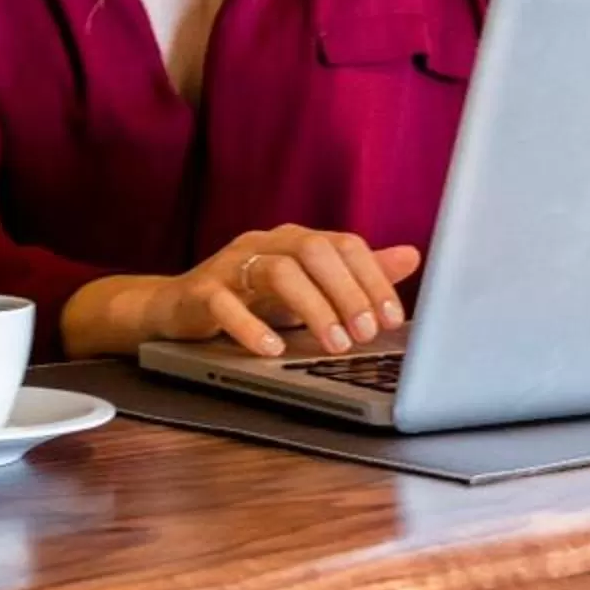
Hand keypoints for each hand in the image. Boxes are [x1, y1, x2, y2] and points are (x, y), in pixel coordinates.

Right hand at [60, 230, 418, 361]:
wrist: (177, 308)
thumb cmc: (251, 298)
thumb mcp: (308, 287)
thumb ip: (355, 274)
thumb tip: (411, 257)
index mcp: (296, 239)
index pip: (344, 244)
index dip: (372, 279)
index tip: (393, 319)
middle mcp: (266, 243)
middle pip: (314, 251)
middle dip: (347, 293)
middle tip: (367, 334)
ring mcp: (231, 265)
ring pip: (277, 272)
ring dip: (312, 309)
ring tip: (333, 345)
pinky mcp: (201, 292)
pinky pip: (225, 304)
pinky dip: (251, 327)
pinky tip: (273, 351)